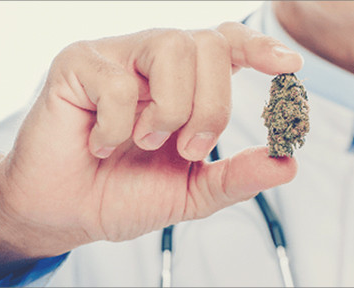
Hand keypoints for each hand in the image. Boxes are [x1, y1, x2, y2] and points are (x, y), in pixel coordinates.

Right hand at [0, 23, 302, 282]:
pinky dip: (118, 127)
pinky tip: (102, 145)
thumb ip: (238, 176)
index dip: (260, 47)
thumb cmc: (121, 192)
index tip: (290, 67)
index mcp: (186, 81)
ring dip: (171, 108)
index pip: (229, 43)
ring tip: (145, 142)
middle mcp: (155, 60)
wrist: (63, 213)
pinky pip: (118, 81)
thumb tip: (286, 164)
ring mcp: (117, 56)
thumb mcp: (192, 191)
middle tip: (189, 149)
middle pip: (209, 45)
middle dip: (212, 105)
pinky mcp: (78, 64)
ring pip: (172, 47)